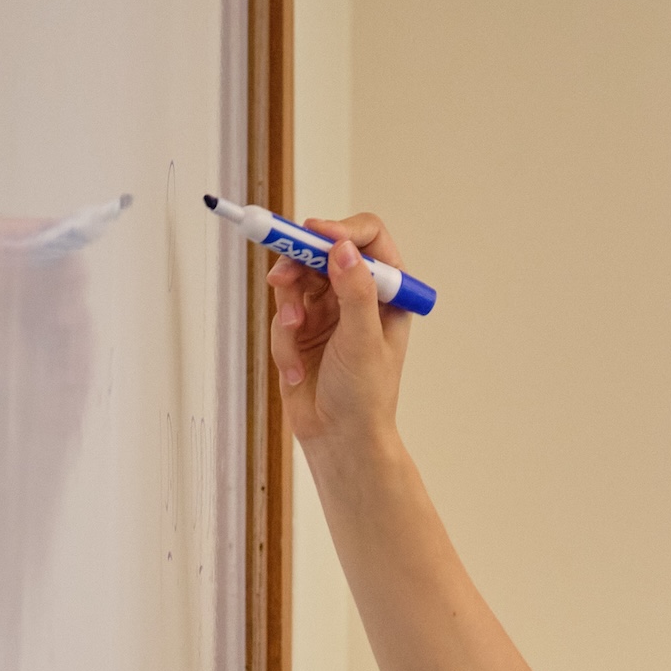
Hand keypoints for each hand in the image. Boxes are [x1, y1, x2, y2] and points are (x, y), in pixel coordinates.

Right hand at [267, 212, 413, 451]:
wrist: (338, 439)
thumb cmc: (365, 396)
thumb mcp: (363, 340)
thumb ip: (355, 292)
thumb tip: (343, 248)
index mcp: (388, 294)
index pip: (369, 240)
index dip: (340, 231)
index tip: (314, 235)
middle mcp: (359, 296)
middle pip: (321, 253)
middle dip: (299, 268)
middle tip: (281, 280)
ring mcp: (329, 311)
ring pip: (295, 282)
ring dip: (288, 310)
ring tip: (294, 335)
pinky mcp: (302, 329)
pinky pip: (281, 315)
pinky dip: (283, 341)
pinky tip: (294, 371)